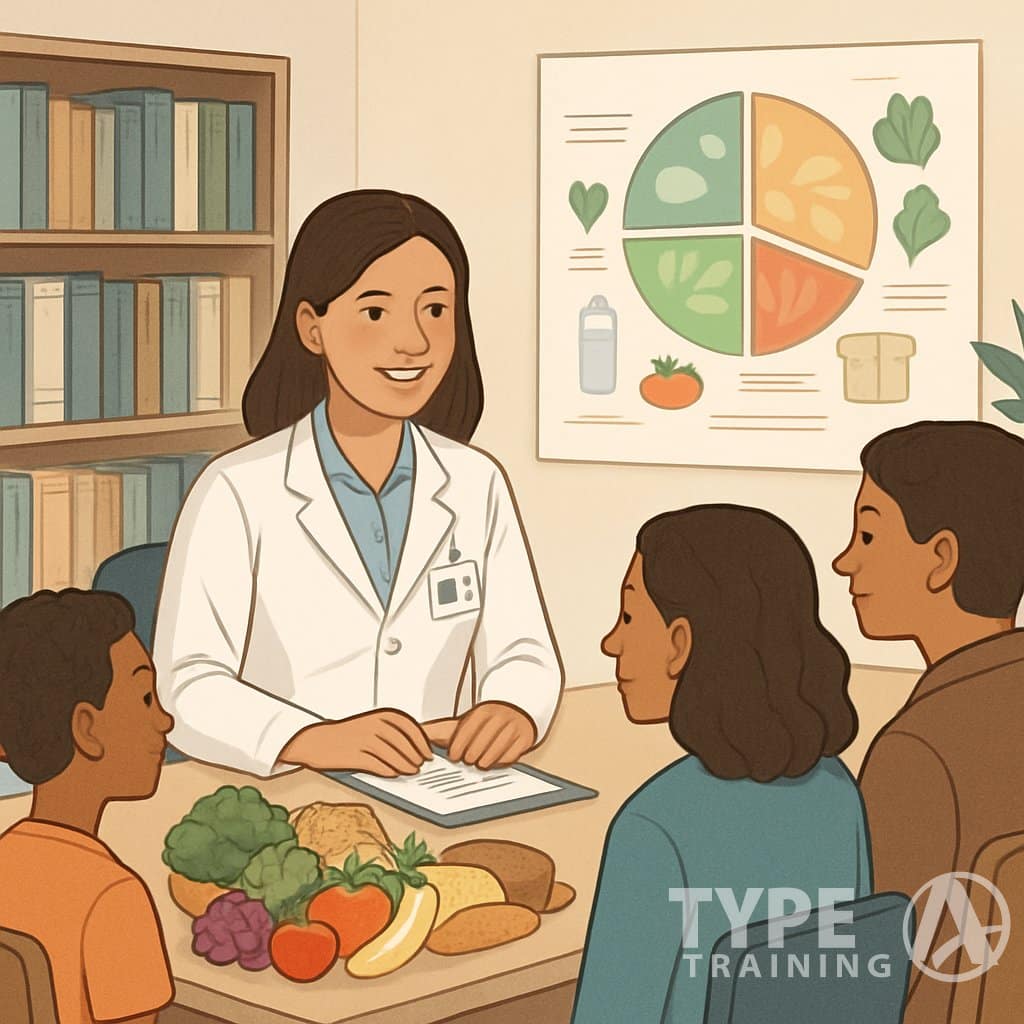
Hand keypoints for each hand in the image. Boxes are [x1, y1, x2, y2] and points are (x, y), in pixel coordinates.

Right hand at [279, 709, 431, 776]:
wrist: (315, 740)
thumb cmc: (346, 733)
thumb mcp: (369, 723)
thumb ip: (390, 731)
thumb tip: (414, 747)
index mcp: (379, 715)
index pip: (409, 727)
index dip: (422, 741)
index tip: (429, 752)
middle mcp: (373, 725)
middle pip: (403, 743)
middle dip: (416, 756)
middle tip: (421, 765)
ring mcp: (363, 740)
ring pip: (392, 755)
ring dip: (405, 765)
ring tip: (412, 771)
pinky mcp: (354, 755)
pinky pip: (376, 765)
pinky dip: (388, 770)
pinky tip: (394, 775)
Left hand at [431, 702, 536, 769]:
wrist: (515, 711)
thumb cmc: (482, 724)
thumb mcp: (462, 723)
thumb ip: (439, 730)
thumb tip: (415, 734)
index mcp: (481, 712)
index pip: (466, 732)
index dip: (458, 748)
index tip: (455, 757)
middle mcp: (499, 717)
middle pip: (480, 745)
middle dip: (471, 757)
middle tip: (468, 760)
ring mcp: (513, 727)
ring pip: (495, 752)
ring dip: (485, 761)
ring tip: (479, 764)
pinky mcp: (525, 738)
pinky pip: (511, 756)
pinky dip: (502, 762)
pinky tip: (495, 761)